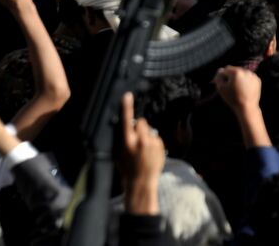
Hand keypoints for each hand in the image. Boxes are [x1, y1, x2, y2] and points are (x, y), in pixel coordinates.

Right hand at [118, 93, 163, 215]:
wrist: (141, 182)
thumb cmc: (126, 169)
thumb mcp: (117, 154)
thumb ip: (121, 139)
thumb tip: (124, 125)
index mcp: (127, 143)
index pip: (126, 121)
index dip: (126, 107)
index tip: (127, 95)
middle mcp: (141, 141)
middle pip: (141, 122)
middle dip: (138, 127)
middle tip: (135, 139)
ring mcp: (152, 143)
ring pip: (149, 129)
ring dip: (145, 134)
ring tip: (143, 149)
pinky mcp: (161, 145)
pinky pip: (155, 136)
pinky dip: (152, 141)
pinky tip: (149, 152)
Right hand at [213, 66, 261, 112]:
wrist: (247, 107)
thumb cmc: (233, 98)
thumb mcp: (221, 88)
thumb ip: (219, 77)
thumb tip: (220, 71)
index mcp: (236, 72)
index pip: (226, 69)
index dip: (223, 76)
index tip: (223, 83)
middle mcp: (246, 71)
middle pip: (235, 70)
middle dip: (232, 76)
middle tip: (230, 86)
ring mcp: (253, 75)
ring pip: (243, 73)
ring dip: (239, 78)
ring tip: (238, 88)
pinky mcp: (258, 80)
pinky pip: (249, 77)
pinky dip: (246, 81)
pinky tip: (245, 89)